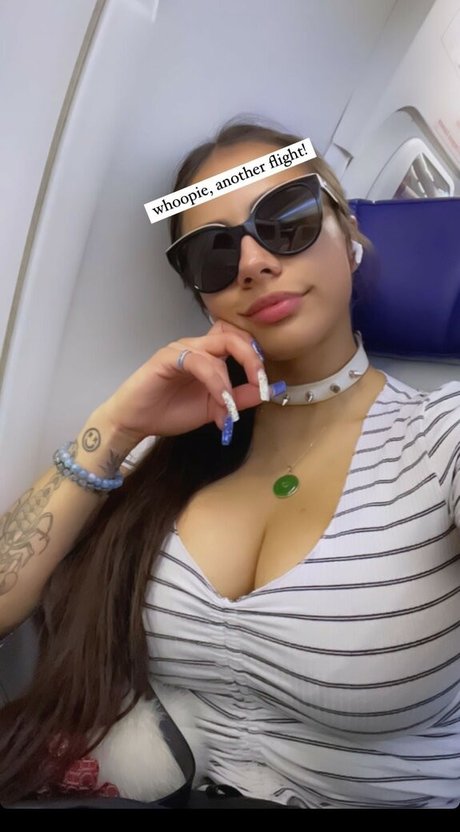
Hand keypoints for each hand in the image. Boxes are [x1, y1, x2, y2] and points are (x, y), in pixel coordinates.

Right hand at [99, 319, 278, 442]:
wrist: (135, 422)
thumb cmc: (169, 412)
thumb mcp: (214, 409)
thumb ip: (238, 400)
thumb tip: (267, 392)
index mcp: (209, 355)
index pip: (238, 340)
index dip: (256, 357)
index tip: (265, 386)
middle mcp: (197, 346)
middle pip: (234, 336)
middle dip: (252, 359)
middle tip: (260, 385)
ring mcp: (182, 348)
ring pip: (220, 348)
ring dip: (231, 380)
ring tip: (230, 407)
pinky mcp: (168, 357)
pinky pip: (200, 361)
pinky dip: (215, 381)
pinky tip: (219, 399)